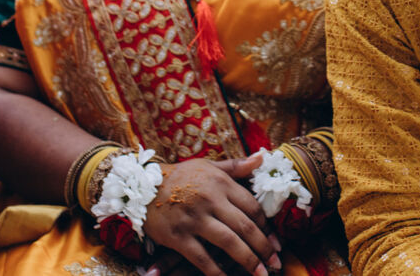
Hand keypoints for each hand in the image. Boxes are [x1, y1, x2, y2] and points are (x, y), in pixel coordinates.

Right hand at [143, 155, 280, 275]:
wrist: (143, 186)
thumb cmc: (181, 177)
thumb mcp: (209, 166)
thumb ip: (237, 166)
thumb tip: (263, 156)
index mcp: (221, 183)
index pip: (252, 207)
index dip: (267, 227)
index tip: (276, 243)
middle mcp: (210, 199)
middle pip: (245, 226)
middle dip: (264, 248)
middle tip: (276, 264)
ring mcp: (193, 218)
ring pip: (228, 242)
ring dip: (248, 260)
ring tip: (260, 274)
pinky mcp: (177, 236)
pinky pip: (202, 258)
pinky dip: (216, 272)